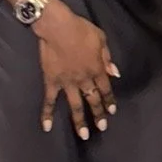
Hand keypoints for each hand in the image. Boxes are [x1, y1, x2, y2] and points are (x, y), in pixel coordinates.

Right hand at [32, 0, 118, 139]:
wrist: (58, 27)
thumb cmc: (81, 29)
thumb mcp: (101, 38)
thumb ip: (107, 57)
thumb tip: (114, 72)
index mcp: (97, 69)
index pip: (105, 89)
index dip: (109, 100)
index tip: (112, 111)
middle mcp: (84, 79)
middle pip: (92, 99)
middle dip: (98, 114)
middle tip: (102, 127)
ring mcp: (67, 82)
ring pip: (75, 105)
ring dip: (79, 120)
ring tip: (83, 135)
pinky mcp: (52, 81)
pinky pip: (50, 100)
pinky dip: (47, 113)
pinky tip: (47, 127)